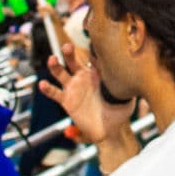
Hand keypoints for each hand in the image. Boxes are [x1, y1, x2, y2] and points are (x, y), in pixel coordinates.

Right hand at [38, 27, 130, 149]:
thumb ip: (126, 86)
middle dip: (69, 52)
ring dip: (55, 65)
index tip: (90, 44)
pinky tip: (42, 84)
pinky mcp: (67, 101)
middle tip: (68, 46)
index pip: (92, 57)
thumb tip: (132, 76)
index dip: (90, 50)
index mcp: (98, 74)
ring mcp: (74, 88)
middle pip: (73, 61)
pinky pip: (55, 93)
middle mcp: (84, 78)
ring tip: (52, 59)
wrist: (110, 131)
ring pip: (60, 73)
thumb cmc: (119, 113)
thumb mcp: (127, 97)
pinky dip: (47, 89)